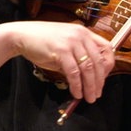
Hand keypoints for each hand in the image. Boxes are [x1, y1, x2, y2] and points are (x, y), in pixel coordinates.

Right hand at [0, 21, 114, 102]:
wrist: (22, 36)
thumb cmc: (43, 41)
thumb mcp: (66, 45)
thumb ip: (79, 56)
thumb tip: (90, 77)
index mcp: (84, 32)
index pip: (107, 47)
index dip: (108, 65)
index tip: (104, 78)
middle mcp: (81, 35)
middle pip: (98, 61)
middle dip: (100, 81)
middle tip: (97, 93)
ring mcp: (71, 42)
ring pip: (88, 68)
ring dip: (90, 86)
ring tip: (89, 97)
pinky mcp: (61, 51)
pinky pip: (74, 72)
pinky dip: (76, 85)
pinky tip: (76, 93)